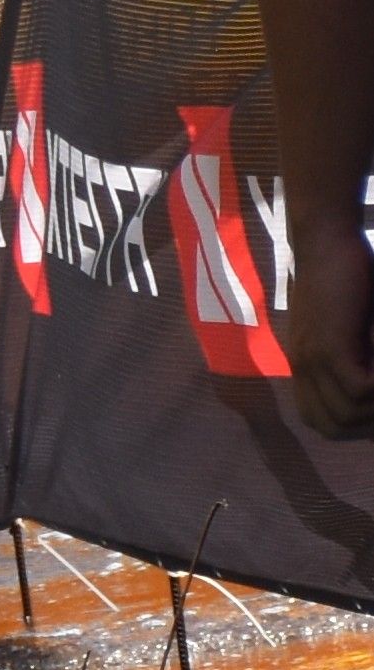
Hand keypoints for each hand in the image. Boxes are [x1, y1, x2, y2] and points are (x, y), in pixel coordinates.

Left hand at [287, 218, 373, 436]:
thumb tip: (367, 379)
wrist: (325, 241)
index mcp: (303, 364)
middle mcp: (302, 366)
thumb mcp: (347, 325)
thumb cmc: (346, 277)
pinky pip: (359, 389)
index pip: (318, 420)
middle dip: (367, 425)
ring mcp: (312, 357)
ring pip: (348, 413)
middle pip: (330, 426)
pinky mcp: (329, 345)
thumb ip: (354, 352)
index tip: (373, 416)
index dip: (351, 428)